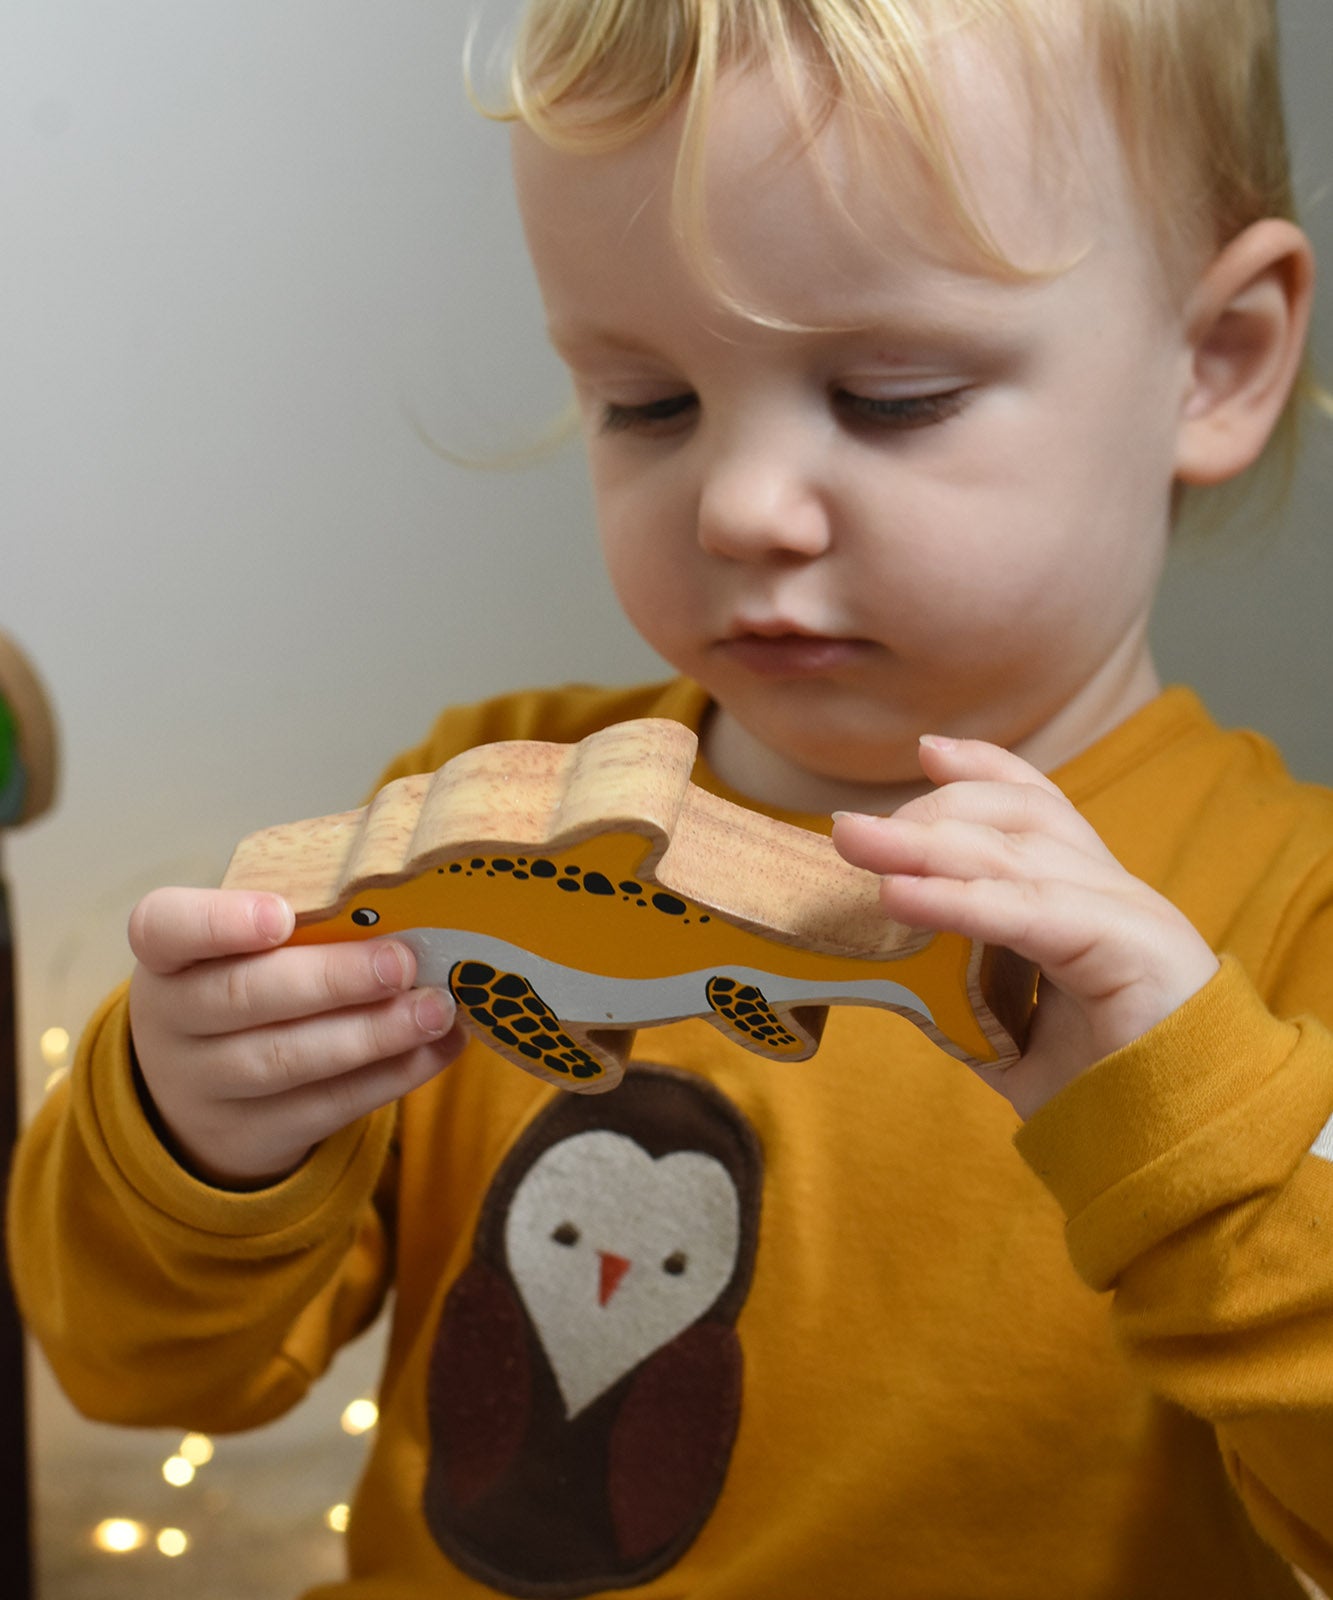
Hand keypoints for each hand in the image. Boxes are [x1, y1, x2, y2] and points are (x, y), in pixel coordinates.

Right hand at [128, 887, 464, 1186]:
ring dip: (372, 1034)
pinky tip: (438, 1047)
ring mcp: (206, 1087)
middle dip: (331, 979)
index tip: (280, 915)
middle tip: (402, 962)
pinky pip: (327, 1107)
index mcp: (168, 955)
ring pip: (287, 1061)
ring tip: (435, 1009)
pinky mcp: (255, 1134)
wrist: (198, 1094)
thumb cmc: (242, 983)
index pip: (165, 928)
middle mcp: (173, 1022)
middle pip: (243, 997)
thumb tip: (405, 889)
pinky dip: (392, 1076)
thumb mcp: (240, 946)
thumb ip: (303, 915)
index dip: (219, 922)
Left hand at [831, 735, 1219, 1117]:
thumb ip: (958, 992)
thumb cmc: (1099, 1092)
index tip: (926, 753)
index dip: (985, 772)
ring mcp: (1126, 913)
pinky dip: (959, 899)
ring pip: (1017, 854)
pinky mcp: (1129, 947)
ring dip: (925, 844)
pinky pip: (1029, 911)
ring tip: (855, 843)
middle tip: (850, 829)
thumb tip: (888, 970)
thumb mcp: (1008, 1029)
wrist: (1173, 1150)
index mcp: (1089, 899)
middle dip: (931, 809)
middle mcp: (1112, 892)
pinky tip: (900, 897)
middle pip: (1018, 817)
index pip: (1040, 809)